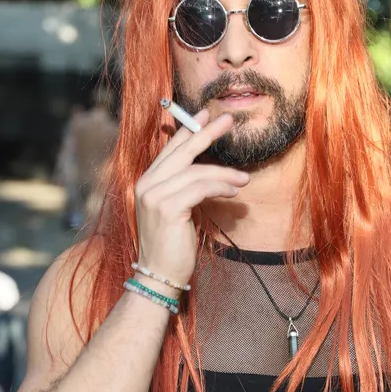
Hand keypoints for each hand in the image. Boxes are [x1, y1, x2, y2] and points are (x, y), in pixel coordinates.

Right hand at [133, 109, 249, 290]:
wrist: (158, 276)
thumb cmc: (171, 247)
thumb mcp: (175, 212)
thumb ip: (182, 189)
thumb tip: (207, 173)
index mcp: (145, 183)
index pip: (169, 150)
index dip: (186, 130)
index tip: (204, 115)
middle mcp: (146, 186)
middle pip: (181, 152)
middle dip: (206, 134)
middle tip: (228, 120)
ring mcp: (154, 196)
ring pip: (195, 171)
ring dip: (224, 172)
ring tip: (244, 177)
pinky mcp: (167, 208)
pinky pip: (200, 188)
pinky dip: (220, 186)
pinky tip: (235, 190)